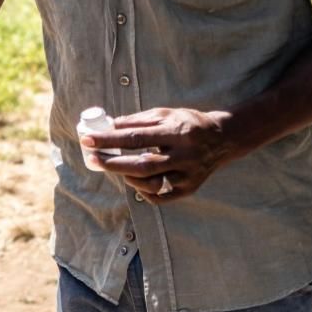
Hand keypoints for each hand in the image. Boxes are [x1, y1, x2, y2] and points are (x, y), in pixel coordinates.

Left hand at [80, 108, 244, 202]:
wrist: (223, 138)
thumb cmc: (187, 123)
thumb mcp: (164, 114)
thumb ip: (137, 121)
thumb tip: (108, 126)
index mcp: (177, 132)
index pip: (136, 138)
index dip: (109, 139)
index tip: (88, 139)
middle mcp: (184, 156)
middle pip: (142, 165)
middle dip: (112, 163)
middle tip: (92, 158)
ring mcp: (189, 175)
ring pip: (150, 183)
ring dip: (126, 176)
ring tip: (114, 167)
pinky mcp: (190, 188)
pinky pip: (161, 196)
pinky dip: (143, 191)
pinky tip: (134, 181)